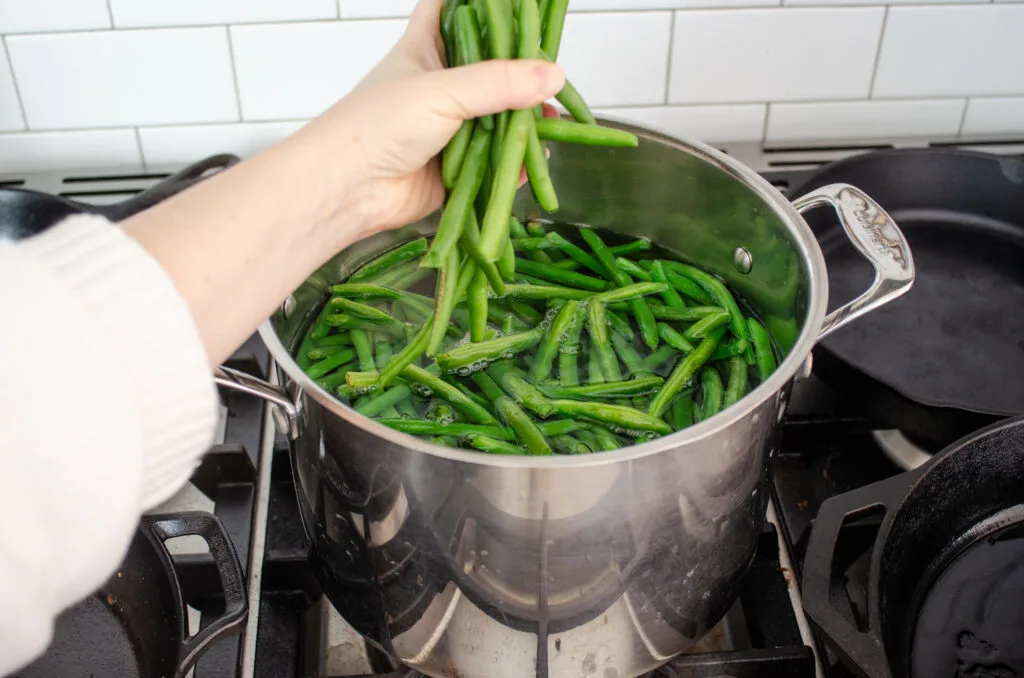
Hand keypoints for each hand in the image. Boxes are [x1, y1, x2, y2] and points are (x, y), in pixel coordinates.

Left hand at [293, 0, 564, 251]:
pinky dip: (515, 161)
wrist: (347, 190)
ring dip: (524, 120)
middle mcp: (438, 86)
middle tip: (553, 73)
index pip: (451, 10)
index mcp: (425, 50)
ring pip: (497, 117)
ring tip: (553, 120)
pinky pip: (494, 161)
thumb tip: (553, 76)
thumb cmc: (376, 126)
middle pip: (489, 68)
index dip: (480, 6)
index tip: (515, 8)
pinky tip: (535, 159)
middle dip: (521, 72)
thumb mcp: (442, 91)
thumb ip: (499, 83)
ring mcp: (449, 128)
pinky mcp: (456, 167)